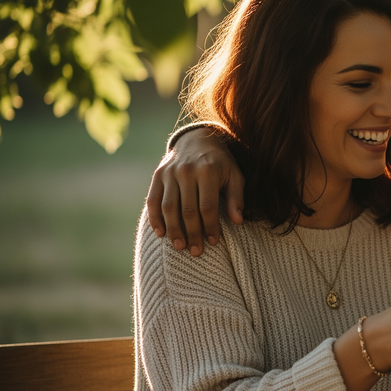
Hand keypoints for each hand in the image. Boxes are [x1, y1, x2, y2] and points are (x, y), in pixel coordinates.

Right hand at [146, 127, 244, 255]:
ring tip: (180, 246)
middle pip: (188, 210)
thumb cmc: (220, 163)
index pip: (208, 206)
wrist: (197, 139)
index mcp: (208, 171)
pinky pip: (153, 200)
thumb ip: (237, 197)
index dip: (210, 226)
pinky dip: (155, 218)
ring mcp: (170, 173)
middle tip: (196, 252)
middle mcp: (186, 171)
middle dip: (192, 233)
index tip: (213, 242)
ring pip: (168, 207)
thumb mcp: (235, 175)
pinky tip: (160, 233)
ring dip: (173, 230)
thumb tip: (238, 221)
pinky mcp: (158, 175)